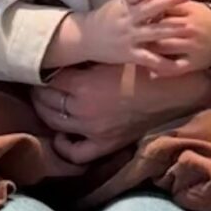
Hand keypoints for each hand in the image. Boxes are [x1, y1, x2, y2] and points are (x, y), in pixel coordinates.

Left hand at [33, 62, 210, 164]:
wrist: (172, 91)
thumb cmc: (144, 68)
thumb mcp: (111, 57)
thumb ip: (85, 61)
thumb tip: (64, 61)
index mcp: (83, 85)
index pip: (48, 80)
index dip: (42, 73)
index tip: (40, 68)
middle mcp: (82, 110)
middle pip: (46, 101)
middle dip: (38, 92)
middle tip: (37, 83)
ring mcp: (92, 130)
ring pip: (55, 124)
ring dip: (45, 112)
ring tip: (44, 103)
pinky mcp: (105, 143)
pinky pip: (76, 153)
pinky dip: (64, 147)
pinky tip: (61, 136)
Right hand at [72, 0, 196, 71]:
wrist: (85, 39)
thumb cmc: (107, 18)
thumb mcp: (120, 3)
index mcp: (125, 3)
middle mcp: (128, 18)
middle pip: (151, 8)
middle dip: (170, 1)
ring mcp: (129, 37)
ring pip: (154, 32)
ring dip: (172, 29)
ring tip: (189, 26)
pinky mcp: (130, 54)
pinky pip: (150, 59)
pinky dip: (164, 63)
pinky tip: (178, 64)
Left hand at [138, 0, 210, 77]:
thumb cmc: (201, 18)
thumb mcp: (188, 5)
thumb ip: (167, 0)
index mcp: (189, 10)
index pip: (163, 9)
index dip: (148, 12)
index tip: (137, 14)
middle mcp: (190, 28)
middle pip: (161, 28)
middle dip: (145, 31)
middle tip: (131, 33)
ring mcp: (192, 46)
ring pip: (165, 48)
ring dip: (149, 49)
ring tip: (137, 49)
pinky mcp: (194, 63)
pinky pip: (175, 68)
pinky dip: (161, 71)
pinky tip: (149, 72)